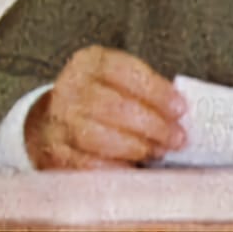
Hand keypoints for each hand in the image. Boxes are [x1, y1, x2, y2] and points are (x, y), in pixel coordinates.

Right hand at [24, 46, 186, 168]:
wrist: (52, 120)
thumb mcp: (115, 79)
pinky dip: (114, 168)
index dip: (156, 90)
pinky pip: (86, 165)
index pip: (125, 71)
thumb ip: (144, 89)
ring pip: (99, 137)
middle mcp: (70, 88)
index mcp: (89, 62)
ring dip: (136, 147)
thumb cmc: (97, 97)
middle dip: (151, 124)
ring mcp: (59, 122)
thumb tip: (178, 110)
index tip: (180, 108)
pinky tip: (134, 169)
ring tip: (158, 152)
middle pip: (113, 106)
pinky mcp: (55, 153)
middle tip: (176, 138)